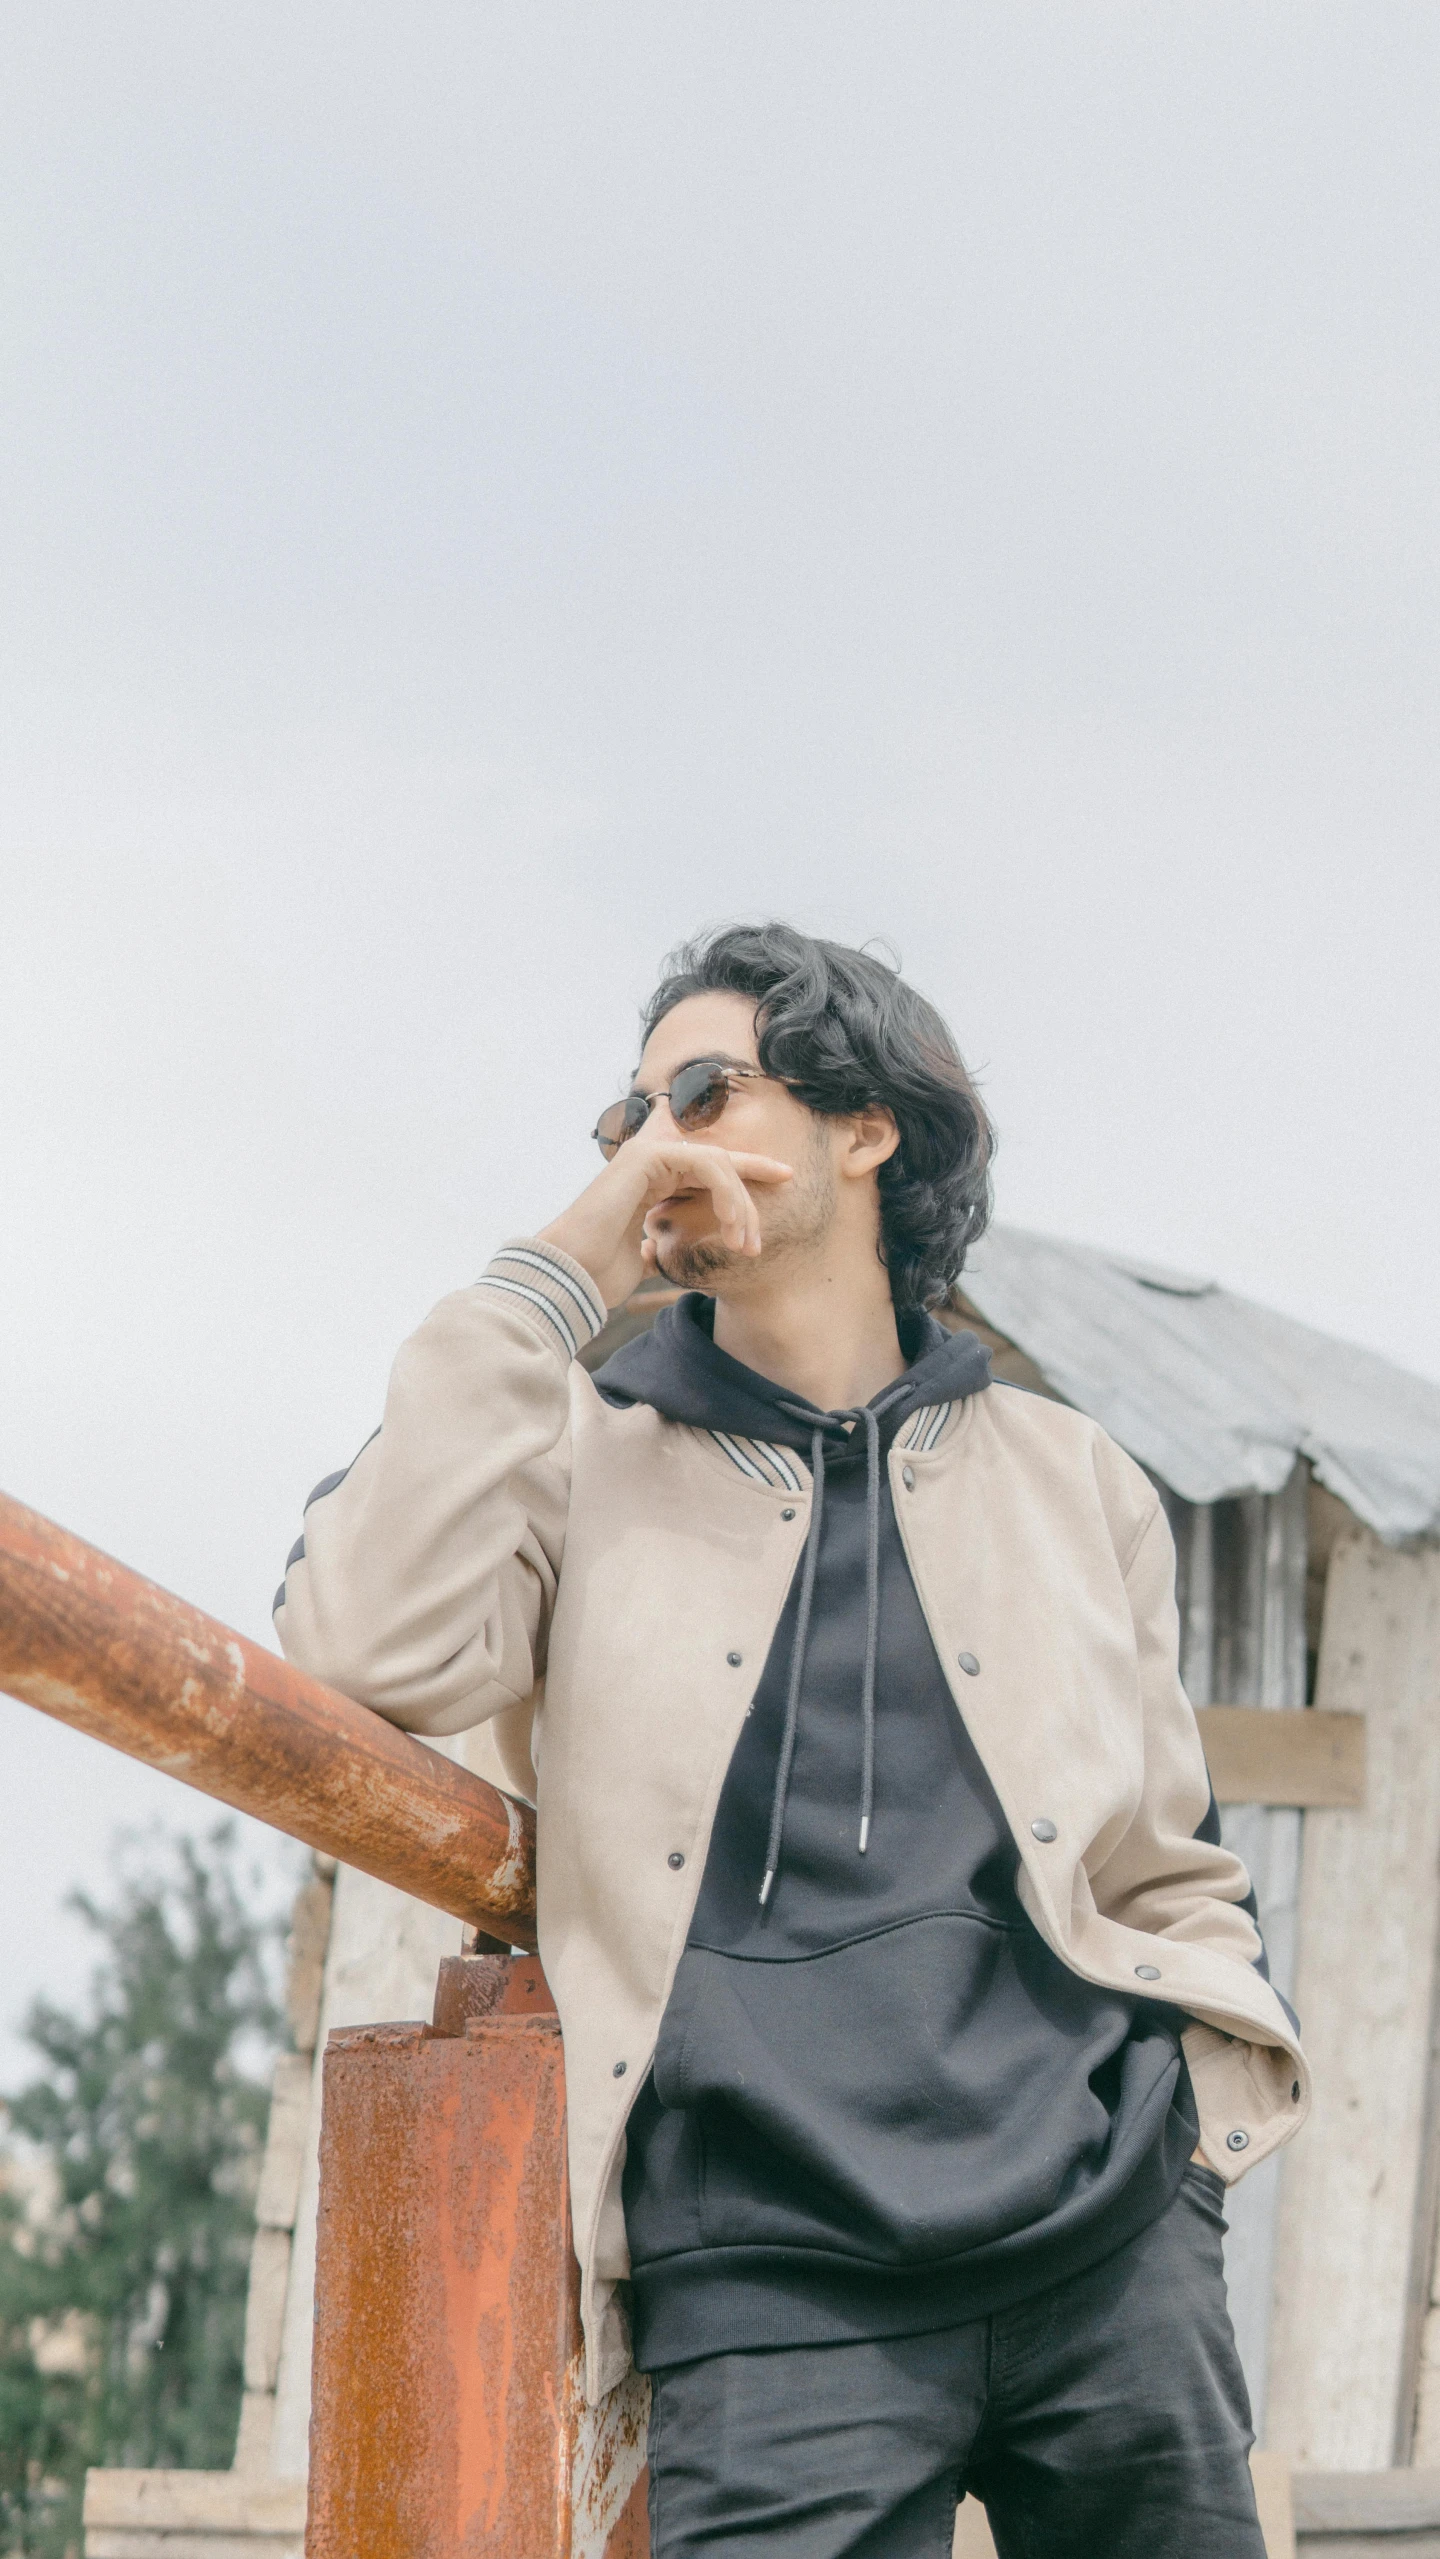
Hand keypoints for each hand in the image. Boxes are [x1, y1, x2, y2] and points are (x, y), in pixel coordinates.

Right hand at [538, 1138, 793, 1308]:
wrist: (572, 1275)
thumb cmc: (599, 1273)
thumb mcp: (637, 1260)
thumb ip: (652, 1248)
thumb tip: (654, 1256)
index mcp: (651, 1183)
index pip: (708, 1170)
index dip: (749, 1171)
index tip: (786, 1179)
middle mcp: (650, 1164)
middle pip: (721, 1163)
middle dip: (750, 1198)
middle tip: (756, 1244)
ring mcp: (647, 1155)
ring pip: (718, 1163)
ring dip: (740, 1204)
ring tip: (744, 1243)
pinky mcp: (647, 1156)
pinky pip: (706, 1163)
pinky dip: (727, 1192)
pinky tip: (732, 1223)